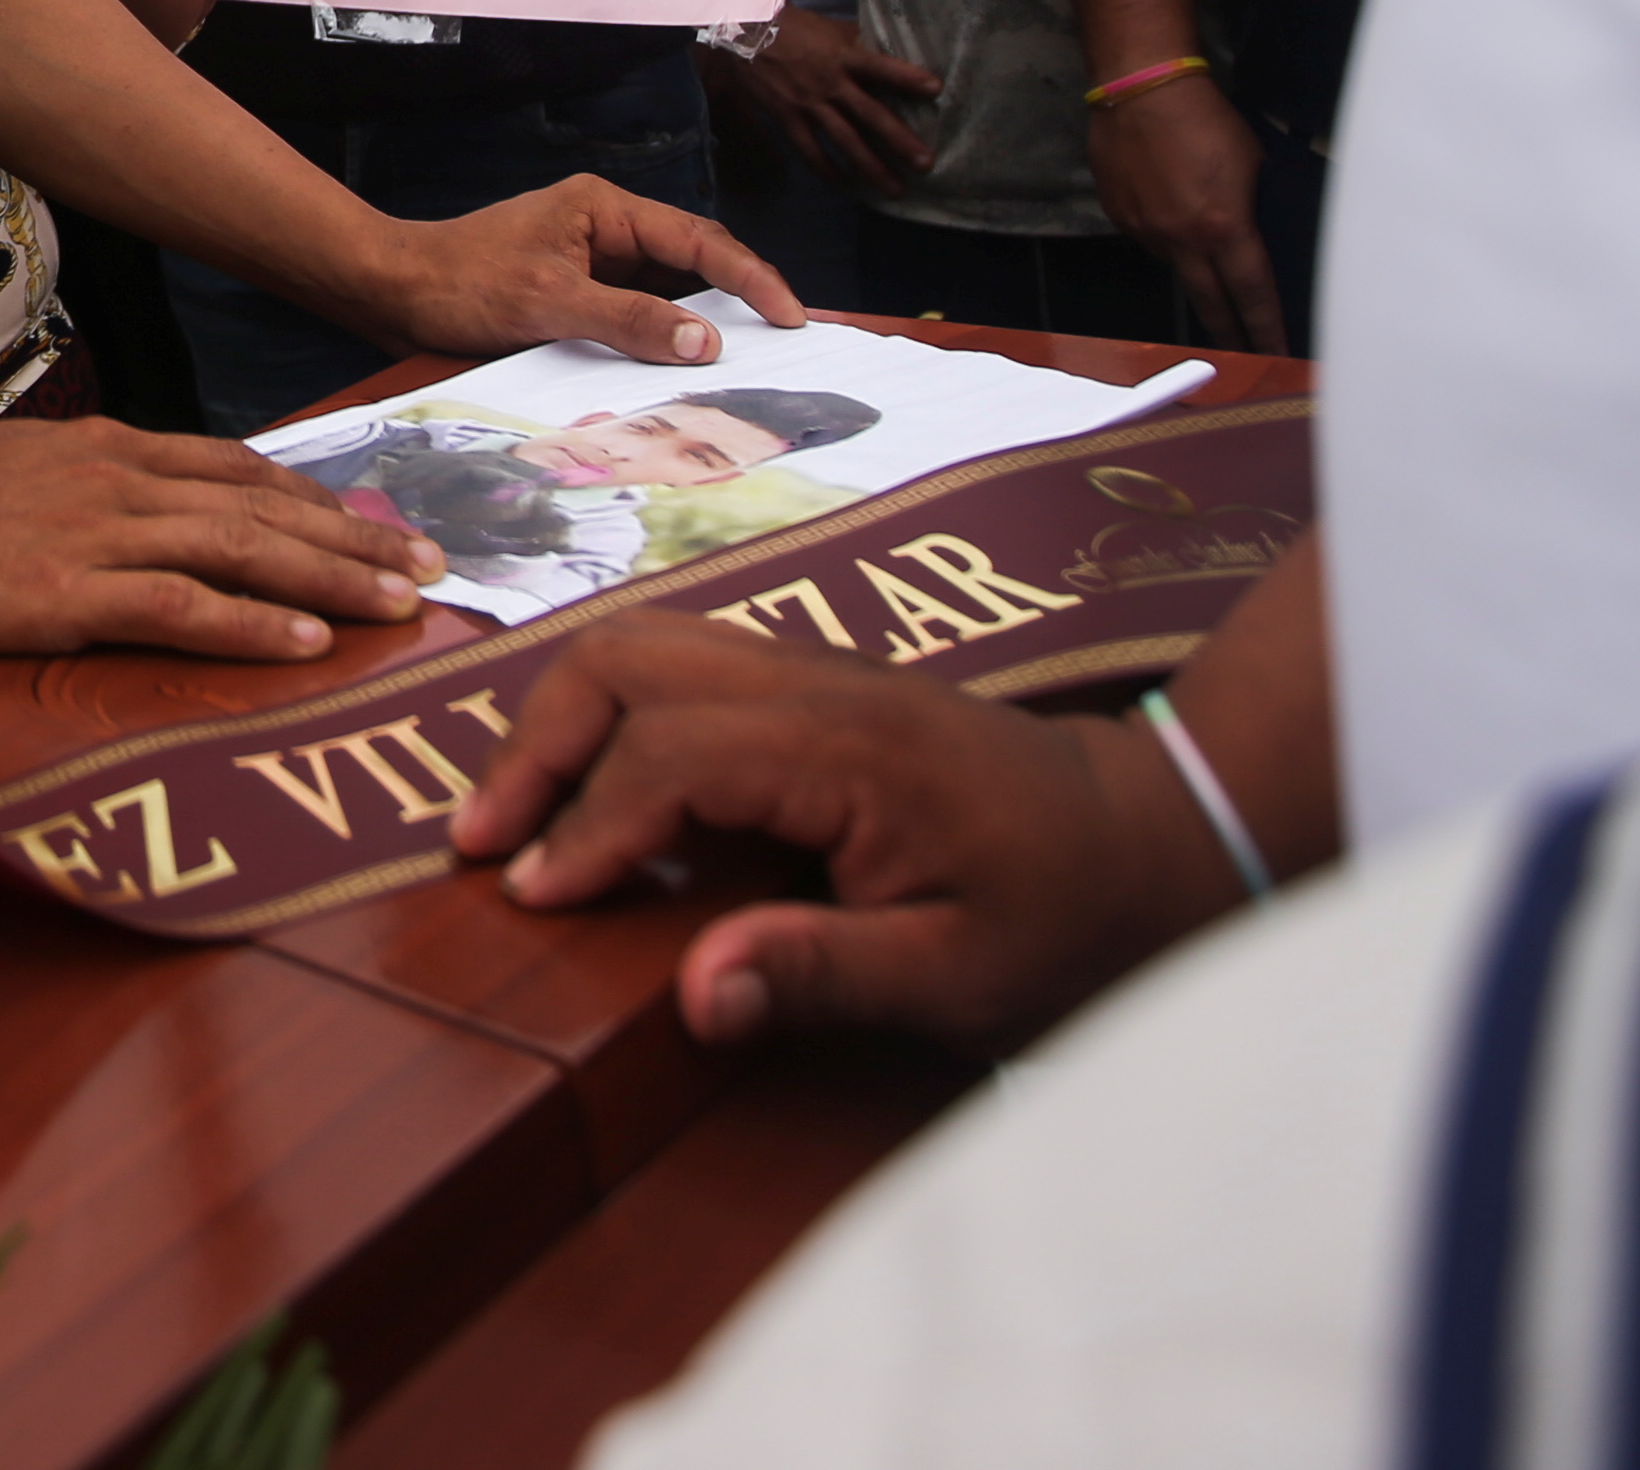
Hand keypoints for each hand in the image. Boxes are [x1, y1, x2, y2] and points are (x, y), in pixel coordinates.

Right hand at [0, 415, 440, 661]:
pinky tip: (306, 644)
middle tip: (433, 567)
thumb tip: (147, 512)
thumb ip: (92, 488)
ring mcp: (97, 534)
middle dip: (356, 538)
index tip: (379, 525)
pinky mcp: (67, 591)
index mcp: (111, 450)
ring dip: (332, 578)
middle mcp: (120, 481)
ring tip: (402, 605)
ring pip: (242, 550)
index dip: (318, 498)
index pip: (240, 468)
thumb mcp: (22, 472)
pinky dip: (250, 624)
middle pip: (264, 506)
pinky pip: (180, 607)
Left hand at [376, 174, 802, 365]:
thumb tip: (702, 342)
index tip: (791, 315)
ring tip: (750, 361)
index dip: (752, 278)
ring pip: (667, 291)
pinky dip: (662, 338)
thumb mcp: (549, 302)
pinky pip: (636, 314)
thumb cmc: (460, 282)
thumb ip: (628, 319)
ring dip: (702, 324)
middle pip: (693, 261)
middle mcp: (604, 229)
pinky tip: (682, 369)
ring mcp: (591, 261)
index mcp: (603, 209)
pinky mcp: (575, 294)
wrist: (394, 292)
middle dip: (741, 297)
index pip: (698, 240)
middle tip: (788, 340)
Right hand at [444, 615, 1238, 1051]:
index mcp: (851, 745)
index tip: (533, 901)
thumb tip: (696, 996)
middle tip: (482, 845)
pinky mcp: (809, 685)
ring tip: (516, 819)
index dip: (585, 826)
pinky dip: (607, 714)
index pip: (669, 754)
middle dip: (536, 743)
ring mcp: (811, 668)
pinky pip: (676, 664)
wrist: (1156, 836)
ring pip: (641, 643)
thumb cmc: (1069, 918)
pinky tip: (593, 795)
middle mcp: (817, 680)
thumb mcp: (965, 979)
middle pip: (626, 656)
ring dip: (561, 719)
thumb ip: (826, 976)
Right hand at [733, 6, 941, 194]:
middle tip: (926, 164)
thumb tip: (889, 52)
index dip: (907, 77)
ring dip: (872, 167)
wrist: (747, 32)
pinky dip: (829, 170)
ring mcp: (808, 104)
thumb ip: (858, 44)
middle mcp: (830, 83)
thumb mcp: (830, 28)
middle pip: (870, 115)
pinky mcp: (788, 118)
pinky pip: (811, 151)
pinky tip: (848, 185)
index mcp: (842, 56)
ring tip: (895, 188)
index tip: (936, 89)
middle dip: (899, 141)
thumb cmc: (793, 26)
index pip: (880, 67)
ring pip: (845, 140)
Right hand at [1088, 71, 1289, 358]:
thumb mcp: (1251, 163)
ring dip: (1192, 259)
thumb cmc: (1206, 118)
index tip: (1277, 354)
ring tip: (1195, 222)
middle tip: (1243, 352)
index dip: (1267, 328)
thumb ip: (1251, 208)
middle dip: (1230, 331)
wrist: (1141, 88)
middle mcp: (1181, 239)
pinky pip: (1146, 237)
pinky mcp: (1117, 215)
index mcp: (1223, 227)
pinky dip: (1161, 228)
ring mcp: (1143, 230)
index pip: (1252, 294)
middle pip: (1210, 302)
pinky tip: (1165, 199)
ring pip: (1175, 262)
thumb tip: (1253, 235)